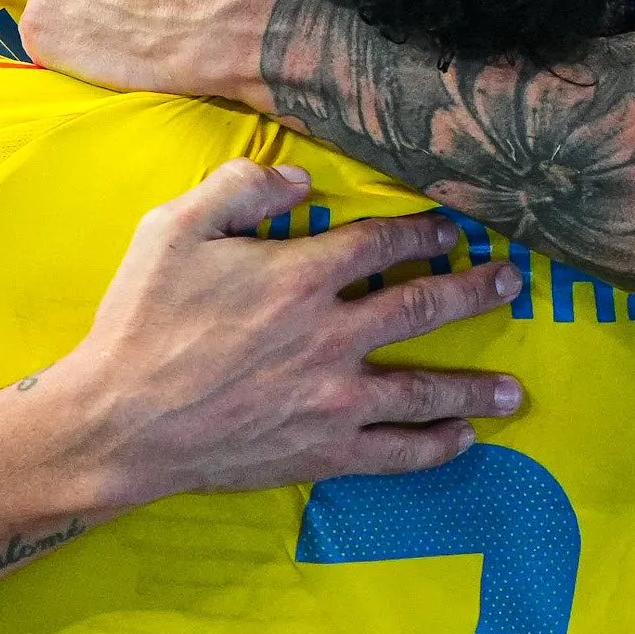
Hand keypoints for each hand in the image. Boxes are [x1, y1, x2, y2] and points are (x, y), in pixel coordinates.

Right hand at [57, 158, 524, 509]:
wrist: (120, 422)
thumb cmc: (142, 320)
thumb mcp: (173, 229)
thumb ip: (239, 189)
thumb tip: (301, 180)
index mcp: (300, 276)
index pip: (382, 243)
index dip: (423, 230)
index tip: (453, 228)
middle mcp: (332, 335)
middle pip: (423, 306)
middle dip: (474, 290)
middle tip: (512, 283)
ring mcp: (333, 399)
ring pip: (425, 389)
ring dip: (477, 387)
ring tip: (513, 390)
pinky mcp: (323, 451)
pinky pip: (397, 453)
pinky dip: (436, 447)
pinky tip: (463, 440)